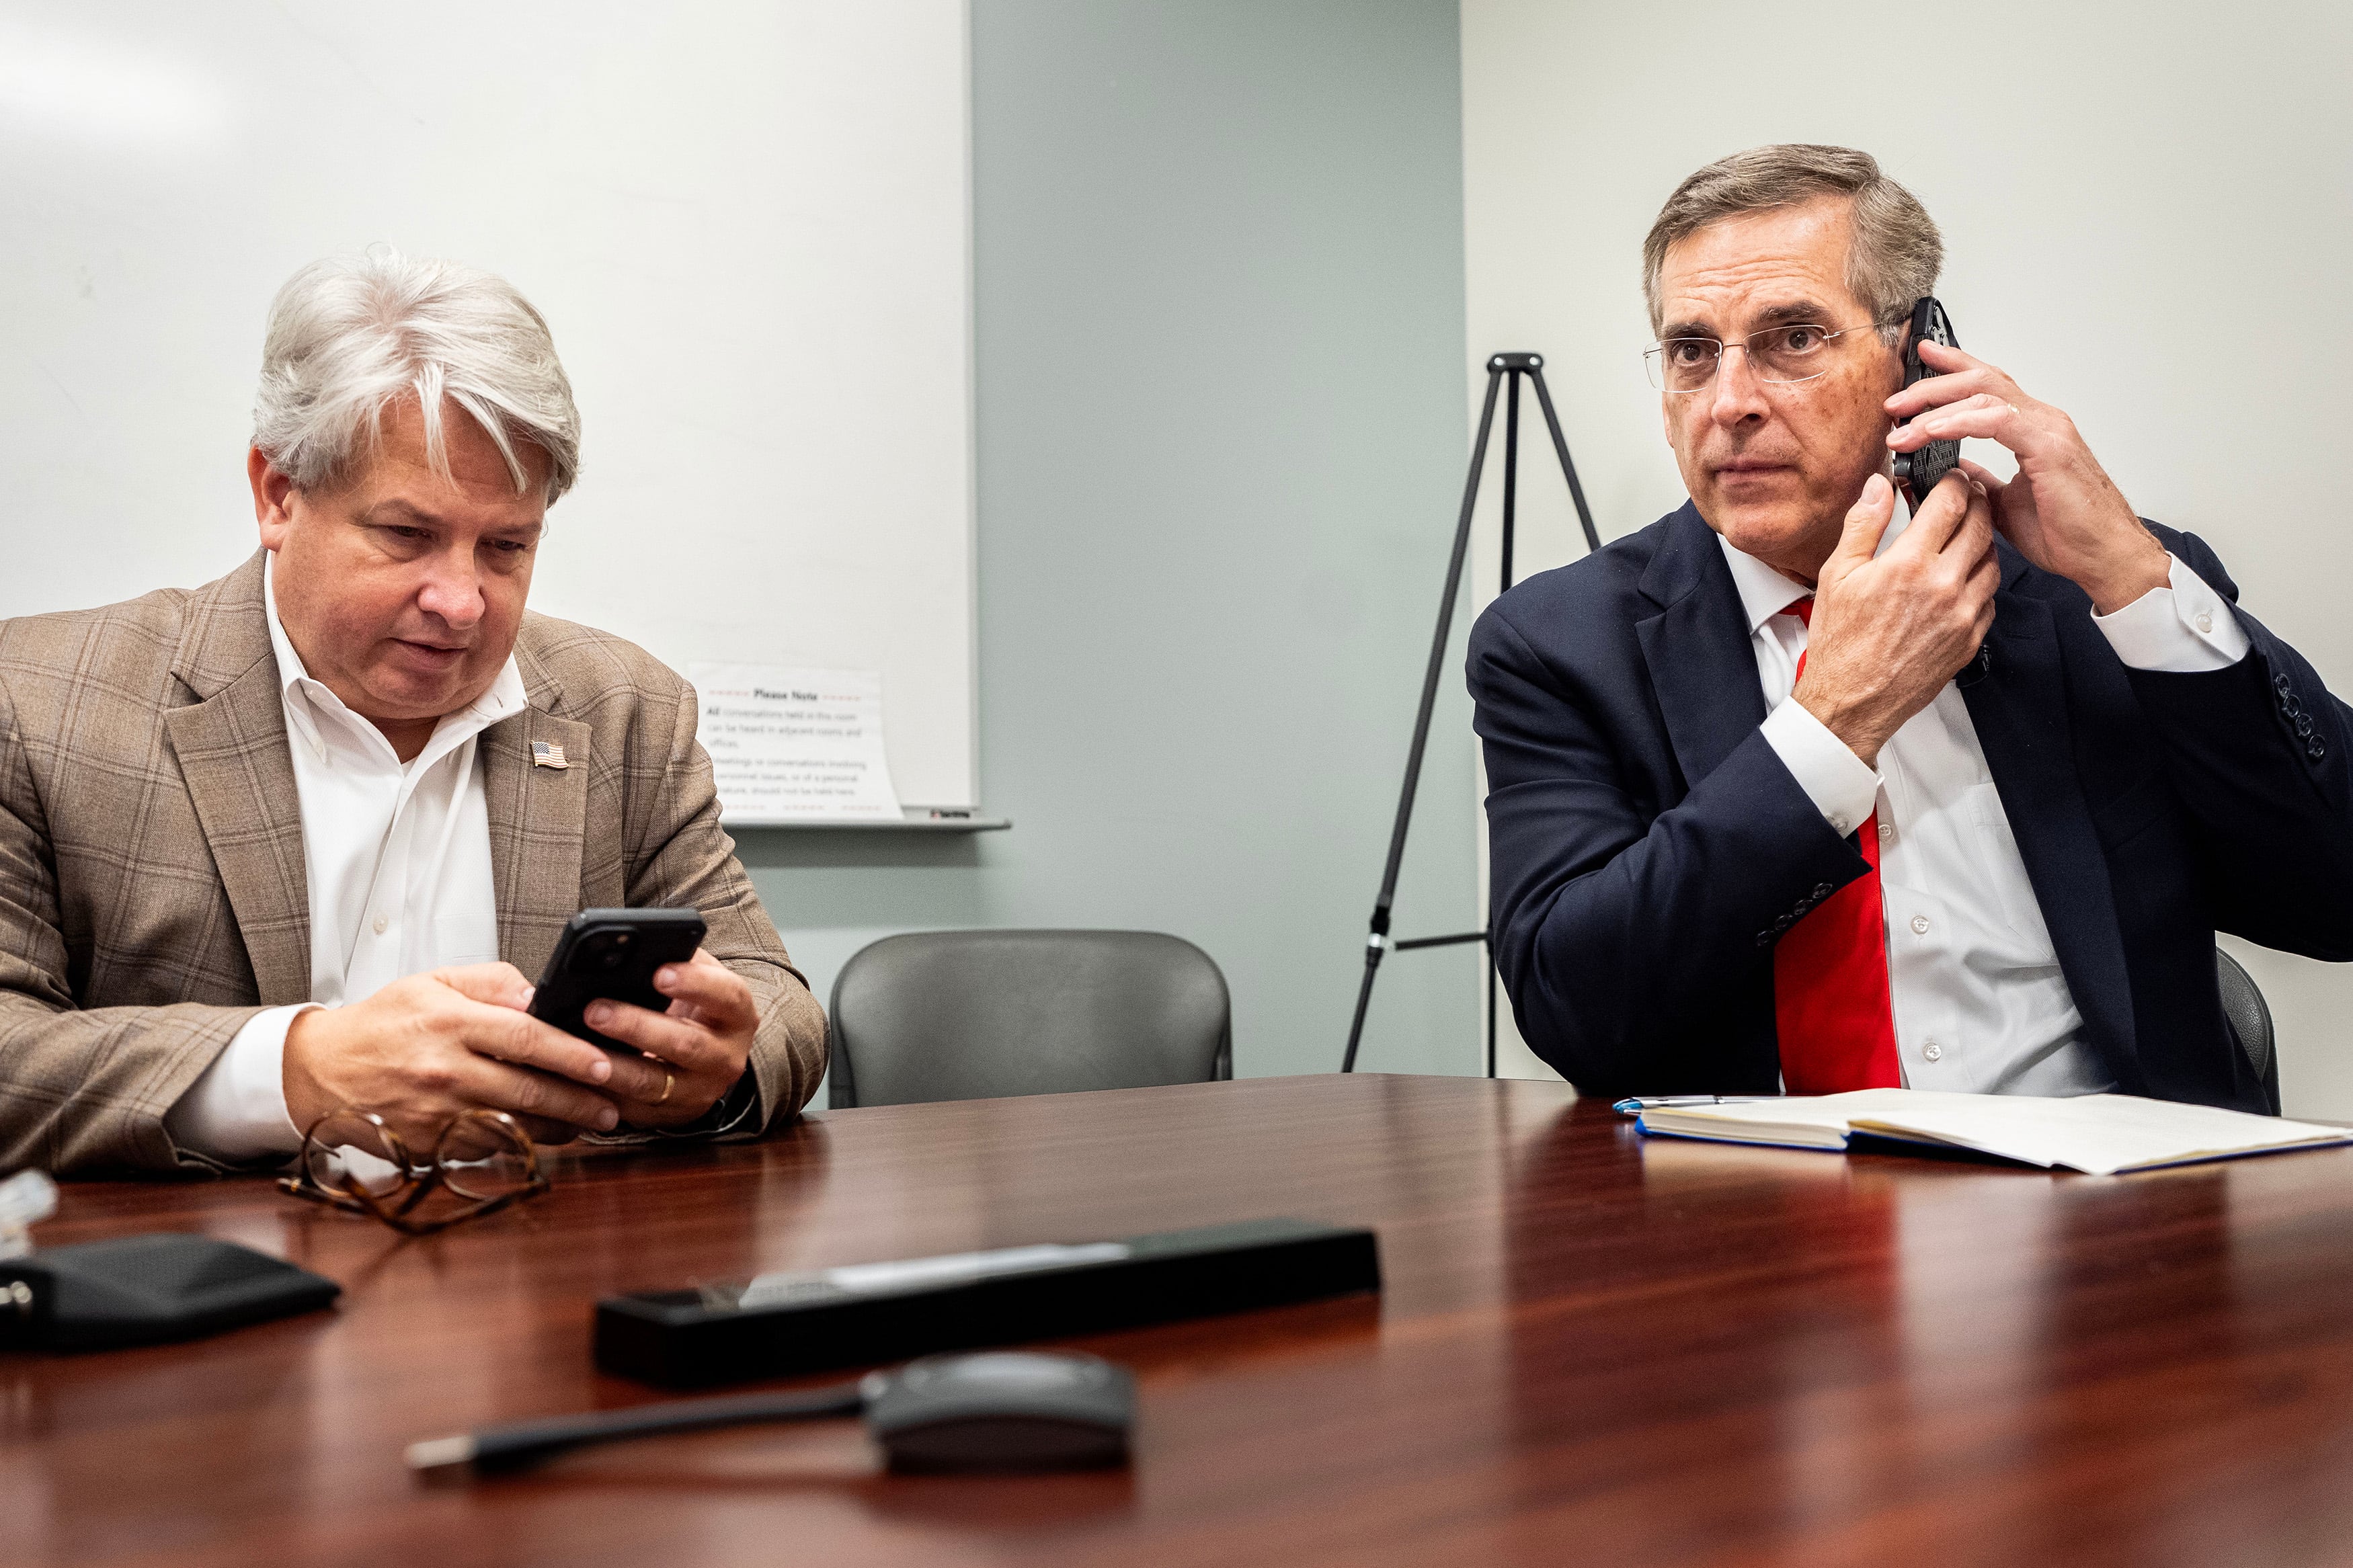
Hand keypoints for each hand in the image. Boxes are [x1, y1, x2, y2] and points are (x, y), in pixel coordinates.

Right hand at [283, 962, 623, 1152]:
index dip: (571, 1053)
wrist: (320, 1071)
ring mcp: (437, 1114)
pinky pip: (487, 1148)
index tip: (605, 1062)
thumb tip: (540, 996)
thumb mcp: (433, 982)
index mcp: (450, 1023)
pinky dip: (519, 1143)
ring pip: (515, 1127)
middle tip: (613, 1104)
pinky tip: (542, 1135)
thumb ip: (493, 982)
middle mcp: (445, 1071)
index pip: (526, 1037)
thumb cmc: (384, 1023)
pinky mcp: (429, 1147)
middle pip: (529, 1090)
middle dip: (580, 1100)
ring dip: (560, 1128)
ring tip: (590, 1121)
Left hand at [579, 949, 756, 1127]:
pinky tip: (572, 1078)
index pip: (726, 996)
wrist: (707, 1055)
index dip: (695, 984)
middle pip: (685, 1044)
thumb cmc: (691, 1005)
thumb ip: (674, 961)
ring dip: (612, 1066)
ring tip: (576, 1049)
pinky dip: (598, 1095)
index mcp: (737, 1015)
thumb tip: (628, 948)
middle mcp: (727, 1057)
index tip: (658, 972)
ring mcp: (701, 1092)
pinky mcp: (671, 1118)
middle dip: (636, 1026)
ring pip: (654, 1084)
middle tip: (594, 1009)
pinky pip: (630, 1110)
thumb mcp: (694, 980)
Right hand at [1796, 471, 1999, 768]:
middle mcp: (1944, 586)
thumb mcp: (1837, 574)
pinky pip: (1990, 598)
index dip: (1952, 481)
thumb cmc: (1840, 643)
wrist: (1853, 701)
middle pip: (1981, 525)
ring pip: (1993, 560)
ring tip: (1965, 535)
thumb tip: (1878, 486)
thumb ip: (1863, 524)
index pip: (1950, 503)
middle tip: (1963, 497)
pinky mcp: (1971, 639)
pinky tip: (1962, 578)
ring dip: (1982, 540)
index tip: (1947, 477)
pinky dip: (1981, 580)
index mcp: (1909, 564)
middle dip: (1975, 502)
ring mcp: (1963, 615)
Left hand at [1886, 339, 2168, 613]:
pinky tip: (1931, 430)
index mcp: (2031, 429)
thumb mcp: (2006, 504)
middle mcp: (2041, 420)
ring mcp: (2047, 429)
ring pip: (1984, 394)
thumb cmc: (2069, 534)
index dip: (1953, 368)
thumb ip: (1982, 480)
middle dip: (1932, 384)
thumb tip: (1955, 470)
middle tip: (1895, 400)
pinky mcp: (2049, 447)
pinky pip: (1997, 420)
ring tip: (1901, 422)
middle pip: (1980, 381)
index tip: (1921, 358)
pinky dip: (1959, 422)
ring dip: (1935, 405)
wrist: (2105, 557)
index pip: (1987, 387)